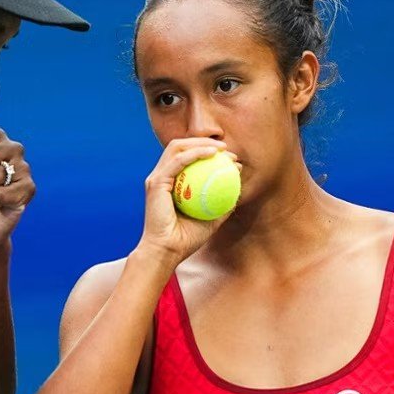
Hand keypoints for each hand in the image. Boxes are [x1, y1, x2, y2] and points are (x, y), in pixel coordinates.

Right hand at [137, 138, 238, 264]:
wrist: (167, 252)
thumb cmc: (187, 239)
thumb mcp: (212, 219)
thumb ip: (222, 204)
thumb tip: (238, 189)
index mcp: (171, 182)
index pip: (188, 158)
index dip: (208, 151)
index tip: (230, 158)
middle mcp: (161, 176)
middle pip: (181, 147)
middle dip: (204, 141)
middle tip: (226, 149)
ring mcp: (157, 178)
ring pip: (177, 148)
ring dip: (200, 143)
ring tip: (220, 148)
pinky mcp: (155, 183)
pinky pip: (177, 162)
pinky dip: (194, 153)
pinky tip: (212, 154)